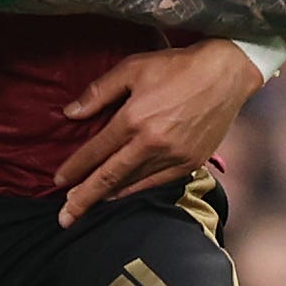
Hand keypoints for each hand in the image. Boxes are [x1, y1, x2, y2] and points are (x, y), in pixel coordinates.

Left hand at [54, 40, 266, 227]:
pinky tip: (122, 196)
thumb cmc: (177, 66)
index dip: (74, 168)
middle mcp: (152, 143)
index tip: (58, 181)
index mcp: (134, 119)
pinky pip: (157, 184)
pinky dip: (136, 192)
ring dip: (108, 198)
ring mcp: (173, 156)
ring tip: (88, 209)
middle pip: (109, 177)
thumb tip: (70, 113)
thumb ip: (99, 92)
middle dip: (84, 199)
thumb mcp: (132, 68)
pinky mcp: (191, 162)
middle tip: (64, 218)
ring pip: (133, 184)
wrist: (226, 74)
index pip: (95, 151)